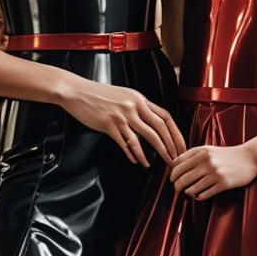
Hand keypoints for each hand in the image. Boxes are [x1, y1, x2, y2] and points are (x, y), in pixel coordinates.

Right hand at [60, 80, 184, 165]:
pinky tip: (137, 161)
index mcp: (139, 99)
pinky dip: (133, 153)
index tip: (179, 145)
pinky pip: (126, 142)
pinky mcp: (109, 124)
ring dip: (157, 152)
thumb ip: (137, 107)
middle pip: (160, 128)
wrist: (77, 91)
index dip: (175, 133)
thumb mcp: (123, 96)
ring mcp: (122, 115)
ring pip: (146, 137)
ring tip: (159, 164)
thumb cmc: (98, 95)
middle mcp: (134, 106)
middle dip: (171, 146)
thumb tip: (149, 121)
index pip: (165, 117)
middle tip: (175, 159)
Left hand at [170, 143, 256, 199]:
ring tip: (189, 193)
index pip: (177, 166)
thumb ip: (192, 155)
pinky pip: (204, 194)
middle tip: (177, 190)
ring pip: (191, 189)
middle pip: (182, 179)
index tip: (173, 180)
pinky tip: (199, 195)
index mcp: (200, 152)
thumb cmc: (227, 154)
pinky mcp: (223, 184)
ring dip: (188, 193)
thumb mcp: (208, 150)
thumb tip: (173, 166)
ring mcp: (215, 173)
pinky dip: (198, 197)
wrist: (250, 157)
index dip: (172, 175)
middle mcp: (206, 162)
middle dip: (177, 187)